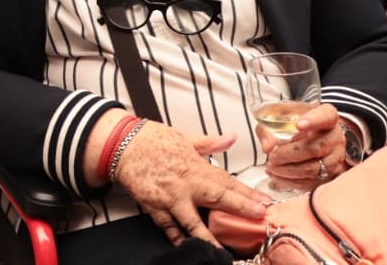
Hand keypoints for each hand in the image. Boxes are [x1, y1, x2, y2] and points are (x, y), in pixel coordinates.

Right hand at [113, 122, 267, 247]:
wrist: (123, 144)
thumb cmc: (153, 140)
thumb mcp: (185, 137)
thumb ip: (210, 143)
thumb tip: (231, 138)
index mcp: (195, 166)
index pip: (226, 181)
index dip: (246, 192)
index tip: (264, 201)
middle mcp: (185, 184)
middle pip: (217, 199)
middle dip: (239, 208)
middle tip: (258, 217)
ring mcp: (170, 198)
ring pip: (192, 221)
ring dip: (208, 235)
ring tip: (222, 249)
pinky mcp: (154, 207)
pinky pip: (168, 227)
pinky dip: (177, 238)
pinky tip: (188, 246)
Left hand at [258, 103, 346, 190]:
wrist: (312, 139)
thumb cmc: (295, 126)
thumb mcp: (279, 120)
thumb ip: (269, 129)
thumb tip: (267, 147)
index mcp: (327, 116)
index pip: (326, 115)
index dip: (313, 120)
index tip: (298, 125)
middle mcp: (336, 137)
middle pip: (316, 147)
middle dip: (290, 154)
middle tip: (272, 156)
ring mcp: (336, 158)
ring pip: (314, 169)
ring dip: (288, 170)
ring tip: (271, 167)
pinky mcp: (331, 176)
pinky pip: (312, 183)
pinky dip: (291, 181)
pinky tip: (277, 176)